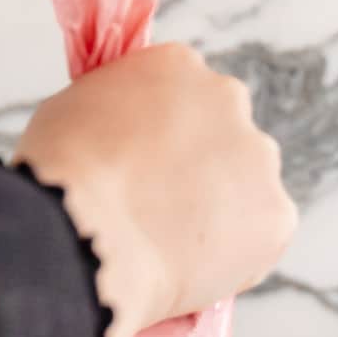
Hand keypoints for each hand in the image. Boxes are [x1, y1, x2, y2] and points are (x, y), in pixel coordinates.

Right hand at [17, 47, 295, 336]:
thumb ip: (116, 115)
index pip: (185, 101)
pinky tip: (197, 271)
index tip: (146, 174)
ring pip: (248, 188)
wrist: (85, 236)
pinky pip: (261, 239)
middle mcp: (229, 98)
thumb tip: (123, 141)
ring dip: (224, 212)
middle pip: (224, 138)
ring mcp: (258, 157)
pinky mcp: (276, 216)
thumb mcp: (75, 111)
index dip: (165, 143)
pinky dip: (238, 257)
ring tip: (174, 250)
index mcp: (179, 65)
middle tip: (161, 215)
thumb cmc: (61, 175)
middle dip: (201, 172)